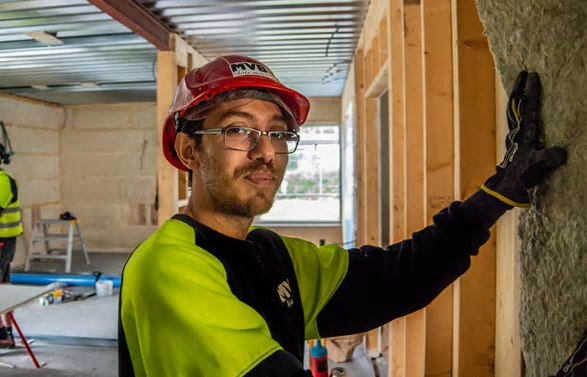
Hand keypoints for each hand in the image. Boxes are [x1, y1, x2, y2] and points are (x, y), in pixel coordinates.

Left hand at [481, 71, 566, 206]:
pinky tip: (518, 107)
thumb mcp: (539, 168)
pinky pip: (514, 119)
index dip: (531, 91)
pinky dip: (515, 108)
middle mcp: (517, 131)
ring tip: (519, 83)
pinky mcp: (513, 141)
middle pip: (516, 105)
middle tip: (522, 72)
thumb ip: (549, 159)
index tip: (533, 75)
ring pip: (512, 110)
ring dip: (515, 95)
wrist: (506, 188)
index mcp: (525, 134)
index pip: (528, 108)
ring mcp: (513, 136)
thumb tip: (561, 153)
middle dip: (519, 88)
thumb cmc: (524, 177)